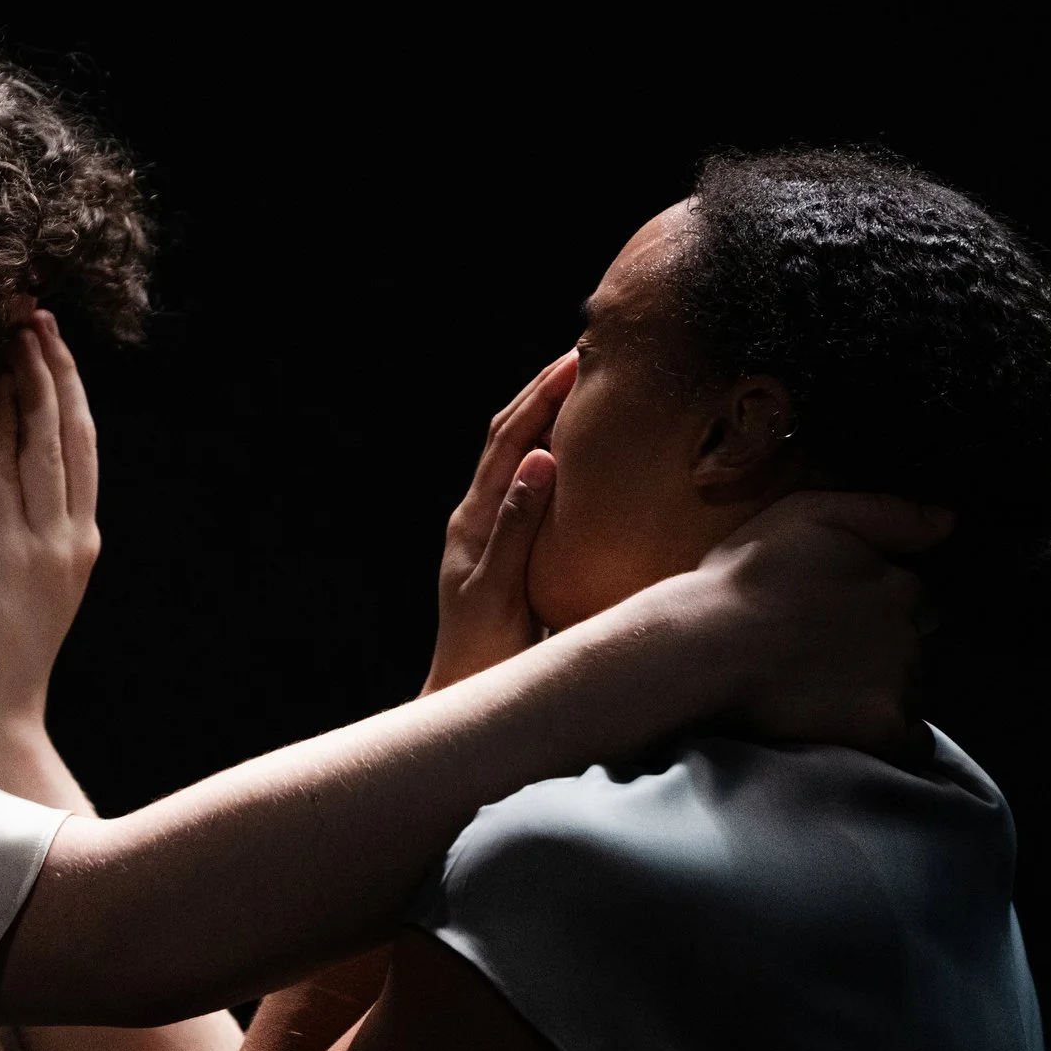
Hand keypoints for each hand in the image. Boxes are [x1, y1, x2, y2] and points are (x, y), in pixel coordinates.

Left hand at [0, 312, 98, 743]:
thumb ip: (10, 545)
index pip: (79, 456)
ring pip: (50, 439)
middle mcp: (73, 536)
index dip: (68, 399)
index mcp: (77, 546)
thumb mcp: (12, 593)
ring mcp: (45, 540)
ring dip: (36, 377)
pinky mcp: (8, 547)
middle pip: (75, 434)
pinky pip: (9, 465)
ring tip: (21, 329)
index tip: (50, 353)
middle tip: (40, 318)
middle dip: (60, 371)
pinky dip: (7, 417)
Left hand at [423, 353, 575, 692]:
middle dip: (541, 393)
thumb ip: (518, 524)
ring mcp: (490, 531)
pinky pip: (530, 487)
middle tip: (582, 356)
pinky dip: (552, 455)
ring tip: (582, 386)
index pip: (508, 442)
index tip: (575, 362)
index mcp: (473, 520)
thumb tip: (539, 458)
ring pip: (517, 458)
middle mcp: (477, 516)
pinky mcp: (507, 547)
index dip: (540, 399)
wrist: (467, 695)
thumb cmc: (484, 652)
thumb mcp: (501, 589)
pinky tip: (579, 451)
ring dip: (545, 418)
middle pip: (508, 437)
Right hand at [643, 490, 953, 756]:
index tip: (833, 615)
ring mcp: (899, 682)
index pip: (911, 599)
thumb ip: (887, 513)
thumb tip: (948, 523)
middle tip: (822, 655)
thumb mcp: (811, 512)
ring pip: (912, 690)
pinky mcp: (881, 728)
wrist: (704, 648)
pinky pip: (913, 743)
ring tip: (825, 690)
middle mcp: (908, 631)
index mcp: (898, 582)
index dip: (873, 606)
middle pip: (912, 646)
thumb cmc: (745, 579)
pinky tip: (854, 727)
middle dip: (879, 649)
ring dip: (884, 691)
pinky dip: (894, 738)